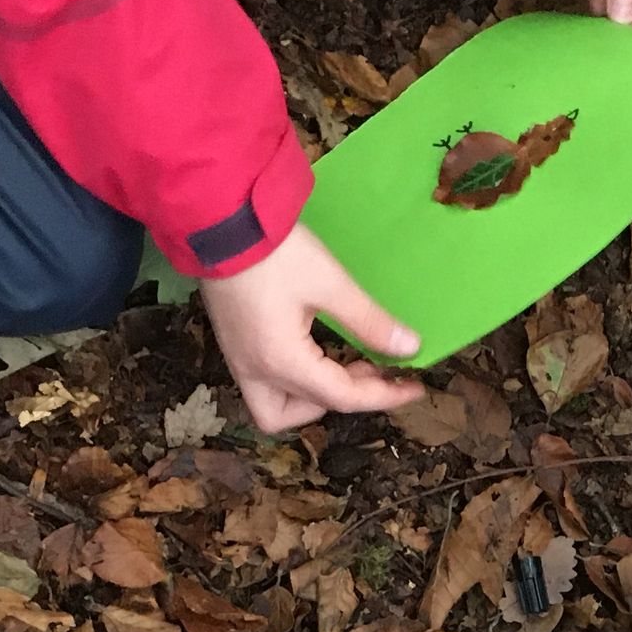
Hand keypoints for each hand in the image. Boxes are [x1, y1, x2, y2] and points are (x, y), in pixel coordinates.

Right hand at [201, 220, 425, 434]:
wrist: (217, 220)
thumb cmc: (274, 251)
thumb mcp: (329, 283)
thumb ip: (368, 321)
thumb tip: (408, 348)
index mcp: (281, 361)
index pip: (342, 397)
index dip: (384, 396)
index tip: (414, 386)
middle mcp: (255, 372)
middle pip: (306, 412)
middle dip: (346, 398)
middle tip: (375, 368)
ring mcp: (239, 361)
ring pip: (277, 409)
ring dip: (314, 399)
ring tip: (344, 366)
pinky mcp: (233, 346)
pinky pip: (265, 386)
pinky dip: (295, 384)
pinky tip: (316, 354)